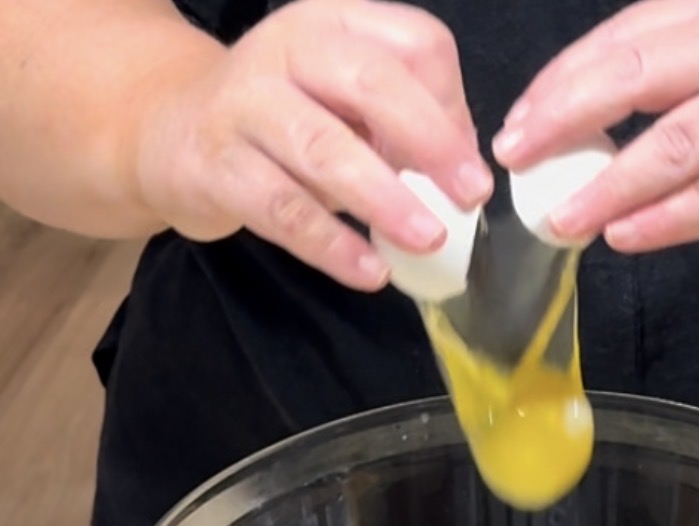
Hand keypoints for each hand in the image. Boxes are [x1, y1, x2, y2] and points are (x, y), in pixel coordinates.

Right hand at [132, 0, 491, 288]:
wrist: (169, 130)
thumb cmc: (284, 119)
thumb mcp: (346, 100)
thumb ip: (405, 122)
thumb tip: (463, 167)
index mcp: (335, 22)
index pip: (414, 43)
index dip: (452, 105)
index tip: (469, 169)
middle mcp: (288, 48)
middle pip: (371, 81)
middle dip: (430, 140)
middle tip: (471, 195)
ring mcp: (245, 104)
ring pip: (323, 147)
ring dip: (384, 197)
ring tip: (429, 239)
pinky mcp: (216, 165)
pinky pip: (283, 209)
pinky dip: (332, 245)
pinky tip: (371, 272)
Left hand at [492, 0, 698, 251]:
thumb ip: (662, 86)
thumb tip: (565, 134)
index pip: (619, 42)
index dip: (558, 87)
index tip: (515, 130)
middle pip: (637, 78)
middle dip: (565, 122)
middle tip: (515, 161)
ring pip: (676, 145)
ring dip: (609, 185)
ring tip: (561, 217)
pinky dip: (665, 219)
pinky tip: (624, 235)